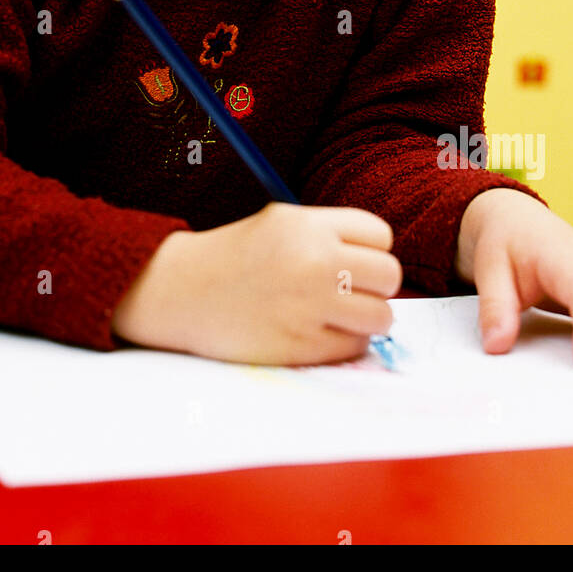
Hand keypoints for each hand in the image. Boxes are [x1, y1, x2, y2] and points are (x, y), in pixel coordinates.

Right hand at [112, 202, 402, 365]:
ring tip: (337, 315)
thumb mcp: (280, 223)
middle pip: (389, 275)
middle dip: (375, 285)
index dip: (370, 249)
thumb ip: (330, 235)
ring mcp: (309, 306)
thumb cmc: (236, 257)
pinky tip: (316, 332)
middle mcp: (314, 262)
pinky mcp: (302, 346)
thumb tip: (382, 263)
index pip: (380, 235)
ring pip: (381, 316)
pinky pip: (354, 347)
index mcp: (309, 225)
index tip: (353, 260)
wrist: (183, 292)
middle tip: (351, 291)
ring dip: (365, 319)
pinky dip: (343, 343)